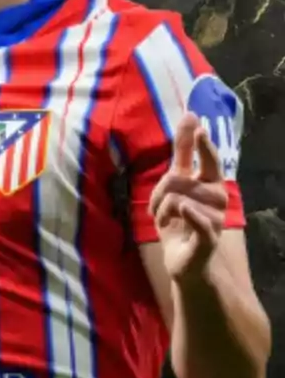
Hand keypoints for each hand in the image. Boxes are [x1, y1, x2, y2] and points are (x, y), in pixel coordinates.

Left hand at [148, 112, 228, 282]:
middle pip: (179, 180)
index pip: (209, 160)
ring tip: (166, 221)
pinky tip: (184, 209)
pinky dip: (190, 213)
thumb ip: (182, 153)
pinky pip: (199, 220)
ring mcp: (215, 218)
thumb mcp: (175, 184)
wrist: (182, 259)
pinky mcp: (207, 238)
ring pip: (176, 198)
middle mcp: (218, 199)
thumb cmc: (178, 219)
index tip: (199, 127)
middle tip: (159, 207)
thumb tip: (191, 117)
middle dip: (159, 191)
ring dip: (161, 210)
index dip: (203, 145)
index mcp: (210, 184)